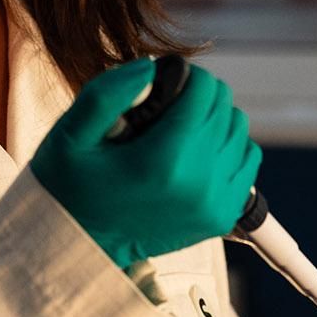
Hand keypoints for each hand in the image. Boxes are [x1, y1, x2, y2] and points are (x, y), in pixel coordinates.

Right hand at [29, 57, 259, 269]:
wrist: (78, 248)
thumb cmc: (69, 190)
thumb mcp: (70, 136)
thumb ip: (108, 94)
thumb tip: (151, 68)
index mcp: (164, 161)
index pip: (204, 90)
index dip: (185, 75)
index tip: (164, 83)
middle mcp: (199, 183)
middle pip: (224, 107)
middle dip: (199, 96)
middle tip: (167, 106)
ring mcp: (215, 204)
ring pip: (239, 131)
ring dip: (214, 120)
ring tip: (180, 130)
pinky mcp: (221, 217)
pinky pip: (247, 162)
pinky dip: (228, 148)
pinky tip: (197, 152)